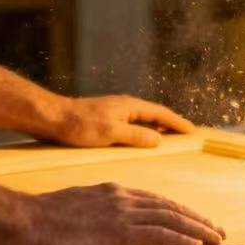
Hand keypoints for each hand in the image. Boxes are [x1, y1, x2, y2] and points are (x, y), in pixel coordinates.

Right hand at [24, 182, 225, 244]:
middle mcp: (123, 197)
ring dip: (197, 229)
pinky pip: (161, 235)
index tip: (193, 218)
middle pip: (170, 206)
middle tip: (215, 229)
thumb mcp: (72, 209)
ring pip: (172, 218)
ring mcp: (123, 212)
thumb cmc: (39, 220)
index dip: (178, 210)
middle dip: (195, 218)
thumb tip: (99, 227)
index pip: (155, 200)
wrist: (25, 221)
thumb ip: (93, 214)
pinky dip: (182, 240)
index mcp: (112, 191)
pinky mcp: (120, 231)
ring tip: (215, 238)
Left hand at [49, 95, 195, 147]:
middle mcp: (125, 105)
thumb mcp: (111, 132)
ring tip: (168, 137)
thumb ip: (136, 136)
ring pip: (143, 118)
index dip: (177, 122)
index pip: (161, 113)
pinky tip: (140, 138)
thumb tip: (159, 140)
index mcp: (130, 106)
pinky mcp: (106, 117)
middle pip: (154, 114)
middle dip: (171, 123)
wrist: (53, 118)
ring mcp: (116, 110)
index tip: (192, 131)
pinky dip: (143, 130)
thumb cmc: (80, 125)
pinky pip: (133, 123)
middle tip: (185, 133)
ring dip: (157, 127)